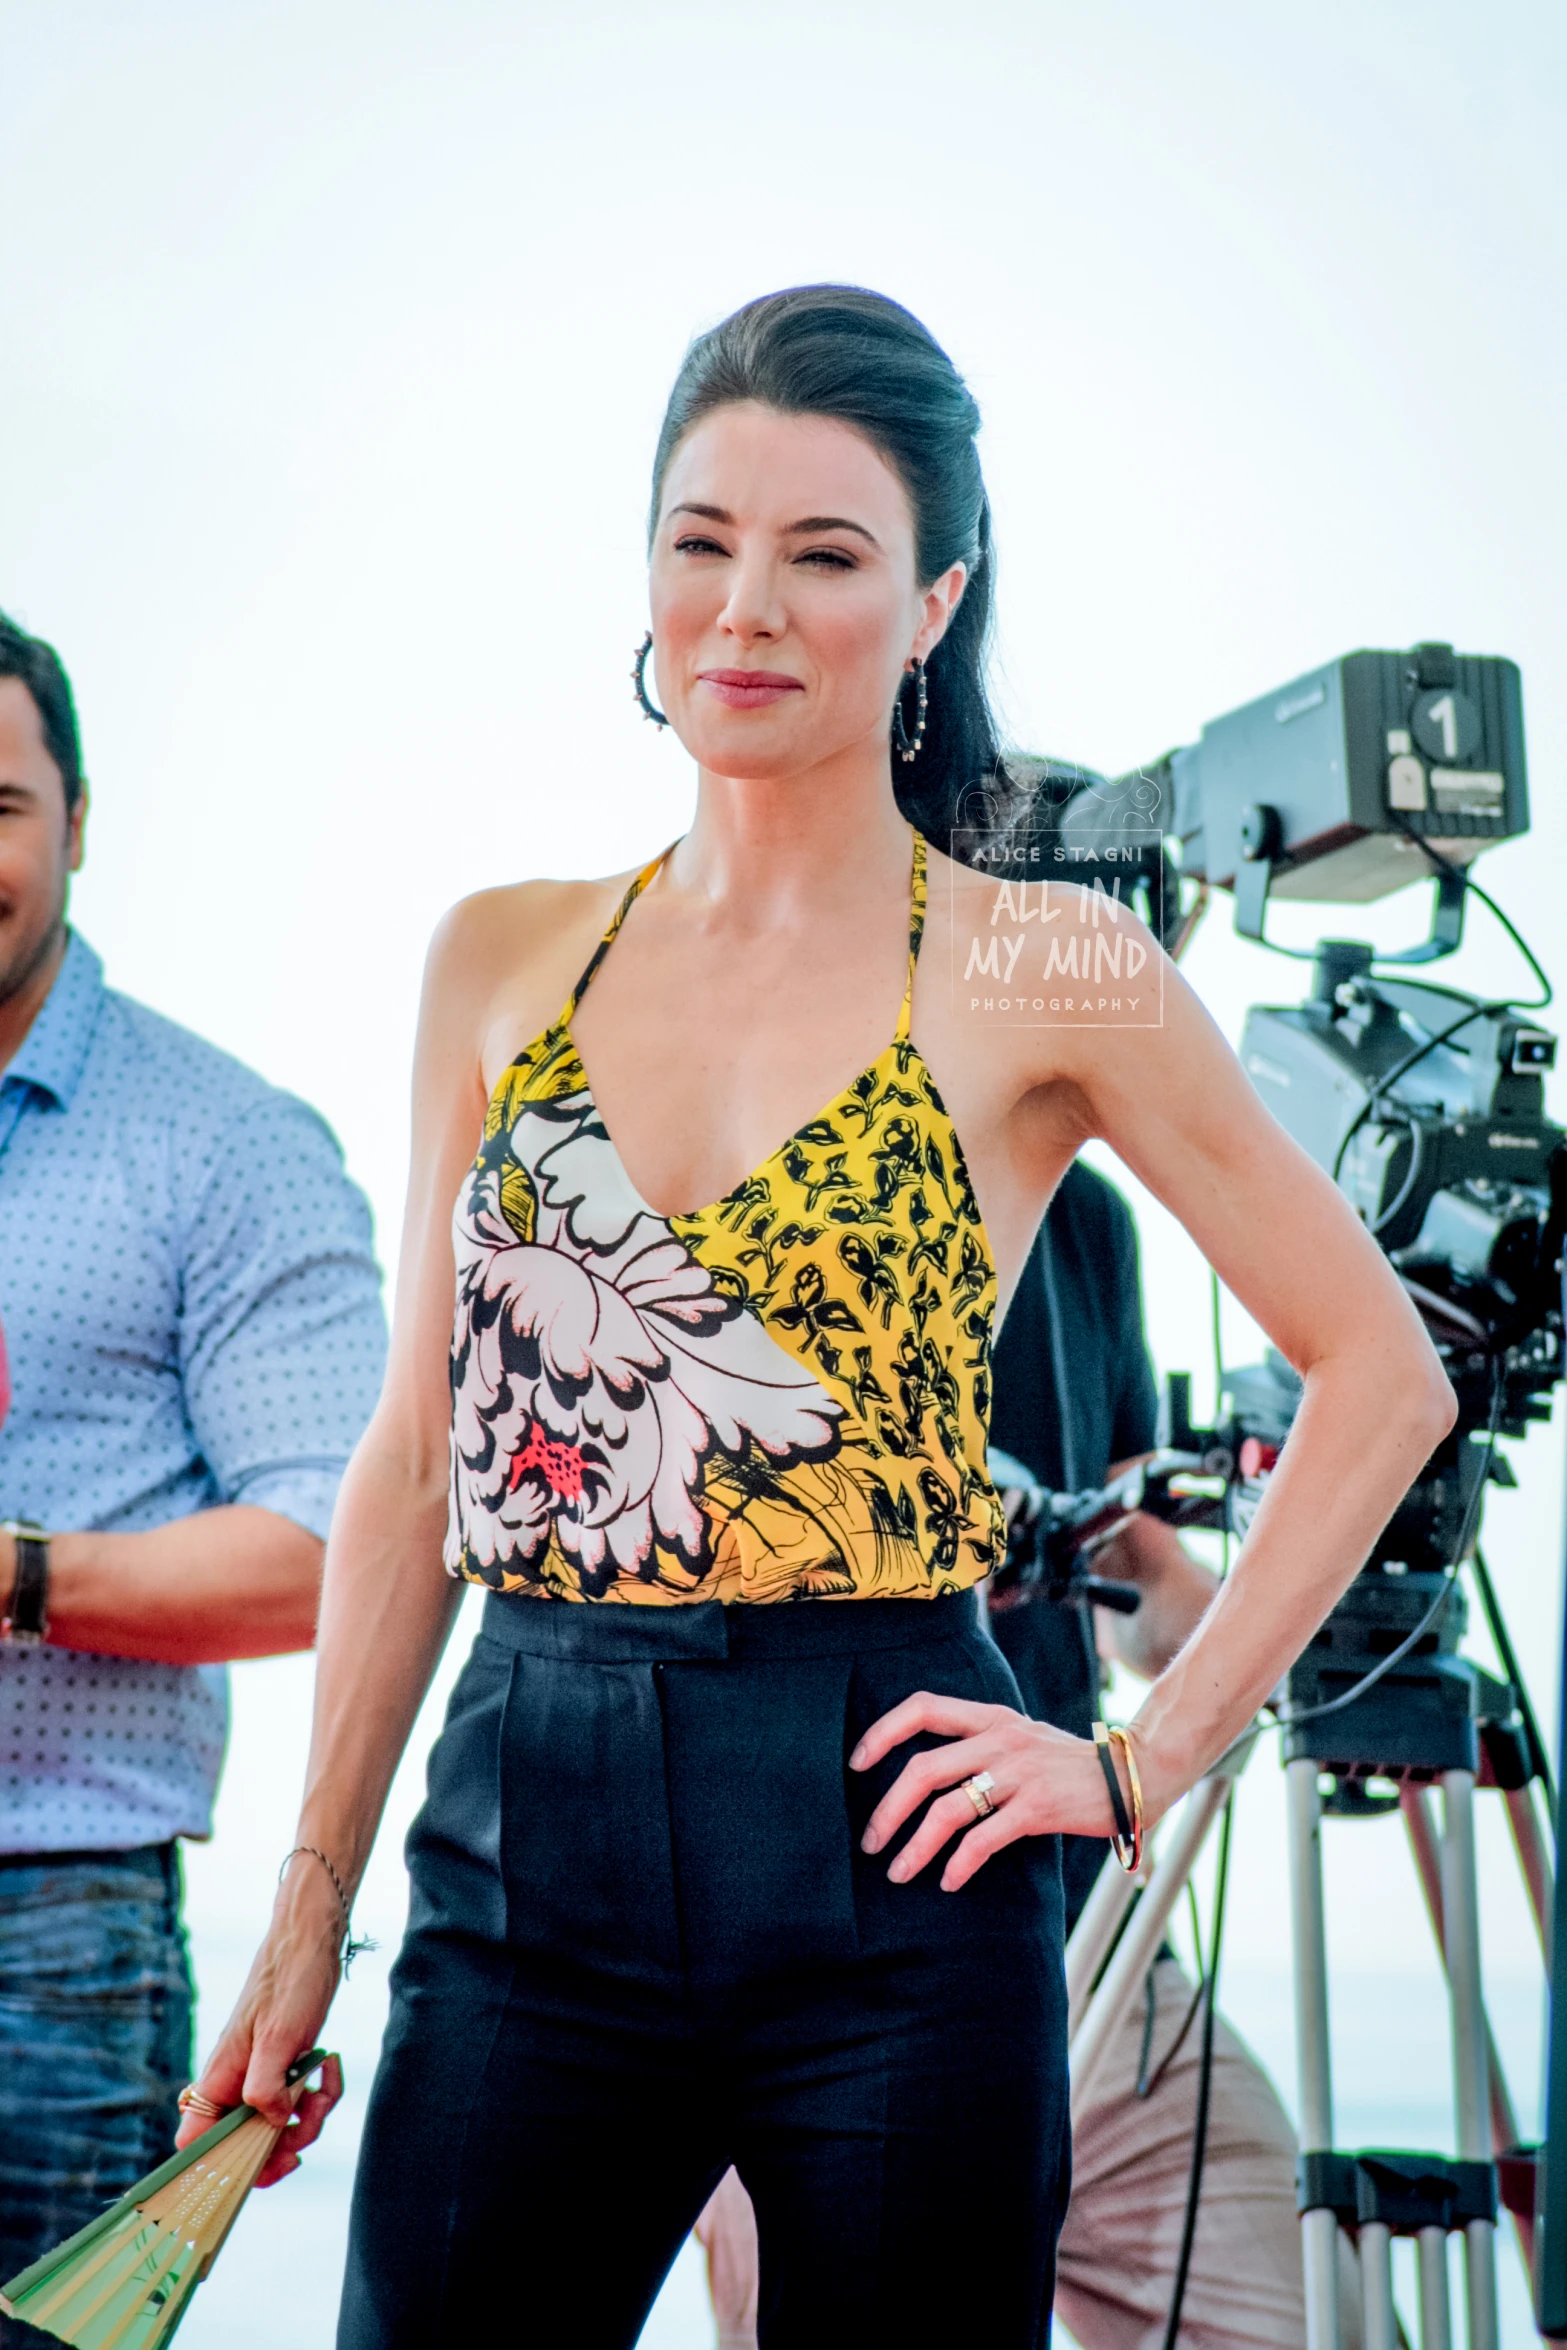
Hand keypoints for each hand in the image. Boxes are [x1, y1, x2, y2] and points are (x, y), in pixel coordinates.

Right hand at [174, 1860, 347, 2187]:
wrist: (312, 1945)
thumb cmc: (288, 1984)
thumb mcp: (277, 2038)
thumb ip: (264, 2087)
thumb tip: (270, 2126)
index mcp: (218, 2081)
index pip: (194, 2144)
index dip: (214, 2169)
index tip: (251, 2170)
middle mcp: (234, 2087)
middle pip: (243, 2150)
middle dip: (278, 2150)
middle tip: (300, 2140)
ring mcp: (261, 2081)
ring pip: (278, 2132)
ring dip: (308, 2121)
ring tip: (322, 2090)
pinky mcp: (286, 2072)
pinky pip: (301, 2107)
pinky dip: (321, 2097)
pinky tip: (329, 2067)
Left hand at [850, 1693, 1116, 1891]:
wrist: (1133, 1773)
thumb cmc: (1068, 1762)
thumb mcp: (1021, 1736)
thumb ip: (980, 1742)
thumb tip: (926, 1770)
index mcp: (990, 1716)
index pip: (923, 1707)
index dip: (883, 1732)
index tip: (857, 1763)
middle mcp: (999, 1739)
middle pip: (922, 1769)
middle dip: (888, 1810)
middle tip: (871, 1841)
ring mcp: (1018, 1773)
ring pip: (947, 1810)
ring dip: (915, 1846)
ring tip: (899, 1872)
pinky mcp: (1037, 1808)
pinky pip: (983, 1840)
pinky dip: (959, 1864)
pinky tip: (949, 1881)